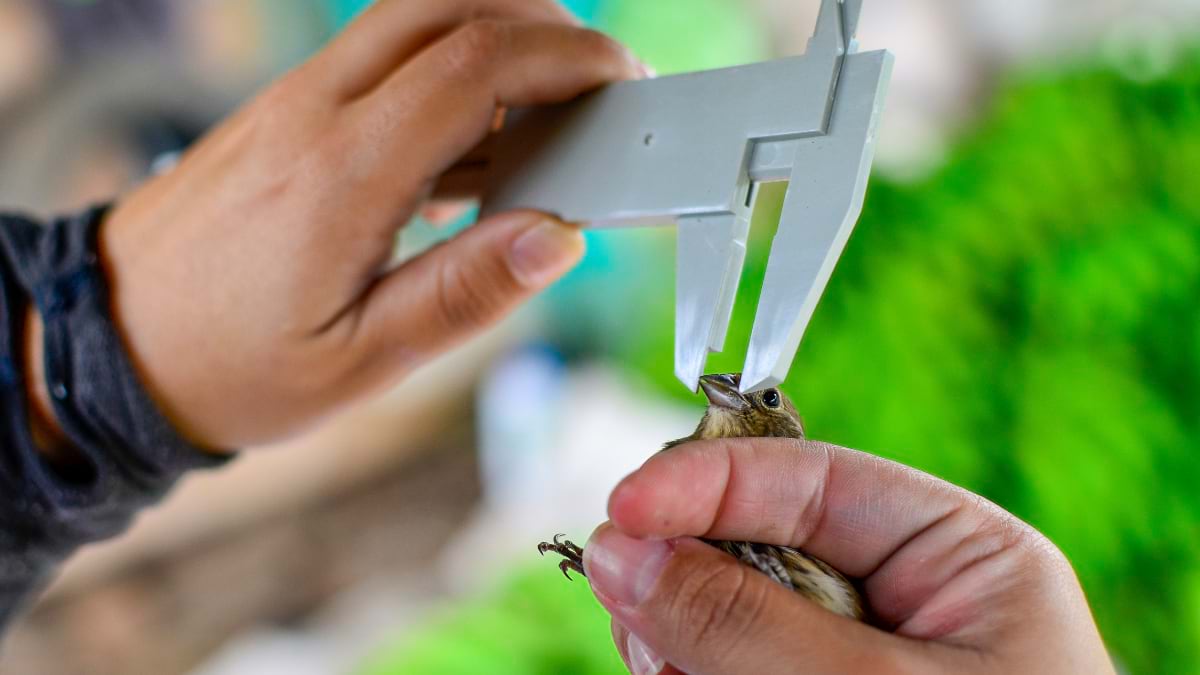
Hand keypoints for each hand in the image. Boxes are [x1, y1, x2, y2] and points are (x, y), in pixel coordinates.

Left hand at [38, 1, 643, 449]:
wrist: (116, 340)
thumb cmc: (233, 364)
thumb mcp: (359, 361)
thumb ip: (464, 295)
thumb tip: (560, 238)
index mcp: (343, 175)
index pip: (475, 65)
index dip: (566, 58)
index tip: (623, 83)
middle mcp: (316, 113)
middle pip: (450, 7)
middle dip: (544, 26)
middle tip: (600, 86)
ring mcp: (295, 101)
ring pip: (415, 19)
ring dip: (497, 42)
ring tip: (548, 121)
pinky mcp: (286, 110)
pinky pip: (383, 58)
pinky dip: (450, 73)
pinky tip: (474, 149)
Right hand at [584, 439, 1113, 673]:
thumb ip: (747, 623)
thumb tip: (622, 553)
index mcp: (960, 556)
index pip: (814, 476)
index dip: (708, 480)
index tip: (623, 511)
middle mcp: (901, 597)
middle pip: (755, 539)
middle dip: (684, 568)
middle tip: (632, 609)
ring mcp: (850, 657)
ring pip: (725, 609)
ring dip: (678, 637)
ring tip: (670, 671)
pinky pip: (727, 662)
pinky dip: (690, 671)